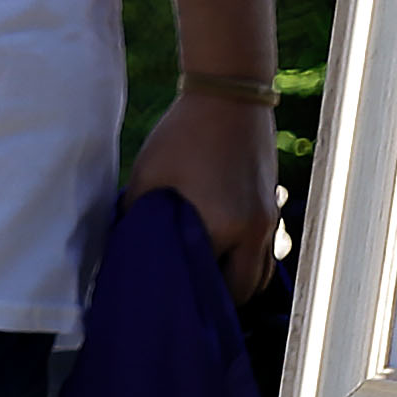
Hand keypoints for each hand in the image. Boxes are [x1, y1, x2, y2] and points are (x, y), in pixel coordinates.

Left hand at [128, 88, 282, 300]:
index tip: (167, 302)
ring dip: (237, 280)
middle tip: (188, 296)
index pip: (208, 287)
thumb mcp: (148, 176)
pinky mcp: (273, 205)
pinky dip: (248, 259)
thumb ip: (135, 218)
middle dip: (217, 300)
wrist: (229, 94)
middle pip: (242, 292)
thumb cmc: (182, 135)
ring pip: (261, 274)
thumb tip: (124, 250)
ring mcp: (269, 219)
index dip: (188, 298)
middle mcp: (253, 231)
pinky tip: (222, 250)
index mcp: (222, 228)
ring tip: (206, 277)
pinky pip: (265, 250)